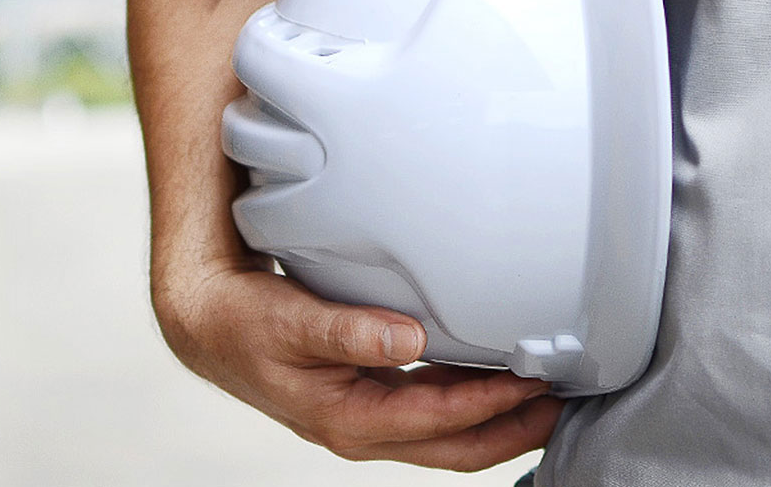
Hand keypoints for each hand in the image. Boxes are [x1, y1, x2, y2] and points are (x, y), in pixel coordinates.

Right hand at [154, 262, 563, 471]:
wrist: (207, 326)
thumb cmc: (242, 323)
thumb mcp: (289, 321)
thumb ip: (347, 330)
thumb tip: (406, 337)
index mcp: (344, 417)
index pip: (435, 419)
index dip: (489, 404)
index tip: (532, 380)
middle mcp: (360, 429)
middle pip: (454, 448)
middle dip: (512, 431)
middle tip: (564, 404)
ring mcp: (365, 419)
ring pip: (446, 436)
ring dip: (497, 421)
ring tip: (545, 397)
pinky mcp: (368, 401)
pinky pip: (430, 413)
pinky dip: (468, 403)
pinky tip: (494, 382)